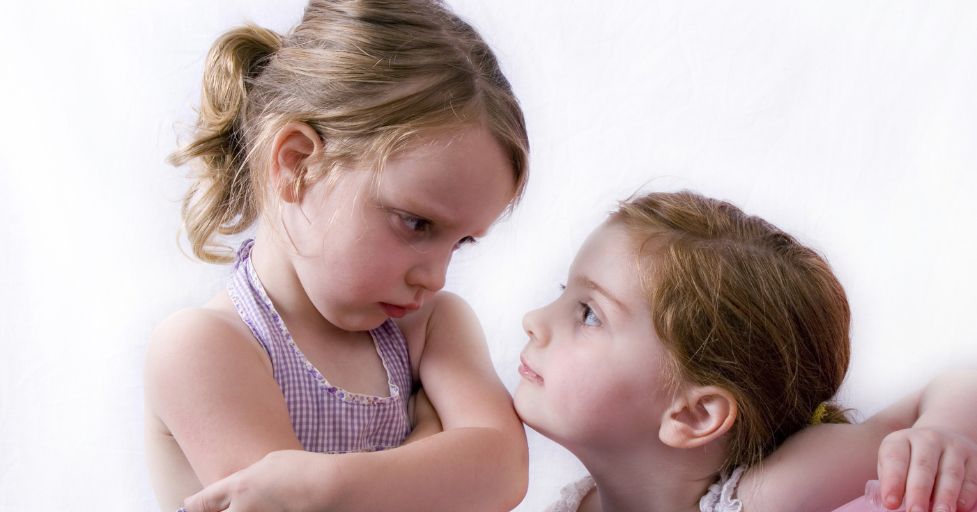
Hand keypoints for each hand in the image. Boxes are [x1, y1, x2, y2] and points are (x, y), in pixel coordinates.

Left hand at [180, 450, 333, 511]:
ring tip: (249, 504)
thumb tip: (240, 488)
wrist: (329, 486)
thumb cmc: (302, 469)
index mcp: (238, 487)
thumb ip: (247, 478)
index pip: (200, 504)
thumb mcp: (269, 462)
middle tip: (215, 508)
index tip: (188, 507)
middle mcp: (242, 509)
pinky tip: (269, 506)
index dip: (190, 507)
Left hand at [877, 427, 976, 510]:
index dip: (892, 482)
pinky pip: (971, 479)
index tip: (890, 503)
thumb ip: (893, 482)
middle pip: (923, 467)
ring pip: (950, 473)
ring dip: (945, 497)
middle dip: (919, 492)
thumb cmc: (910, 461)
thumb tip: (893, 507)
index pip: (895, 459)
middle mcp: (928, 440)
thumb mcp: (895, 464)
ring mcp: (953, 447)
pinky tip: (959, 508)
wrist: (942, 440)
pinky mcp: (974, 458)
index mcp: (901, 440)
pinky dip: (966, 496)